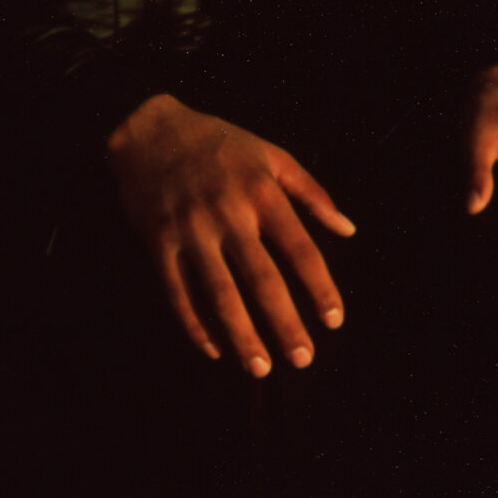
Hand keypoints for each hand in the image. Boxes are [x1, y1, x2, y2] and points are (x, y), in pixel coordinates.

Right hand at [105, 93, 355, 375]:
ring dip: (241, 335)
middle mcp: (228, 214)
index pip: (300, 249)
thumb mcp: (272, 155)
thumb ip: (313, 193)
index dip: (320, 288)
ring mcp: (190, 230)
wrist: (149, 129)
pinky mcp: (158, 242)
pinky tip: (213, 349)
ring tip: (260, 368)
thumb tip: (349, 230)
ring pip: (219, 293)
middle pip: (262, 279)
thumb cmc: (219, 143)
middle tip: (302, 359)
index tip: (334, 321)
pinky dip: (193, 324)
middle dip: (284, 324)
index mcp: (261, 192)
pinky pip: (176, 292)